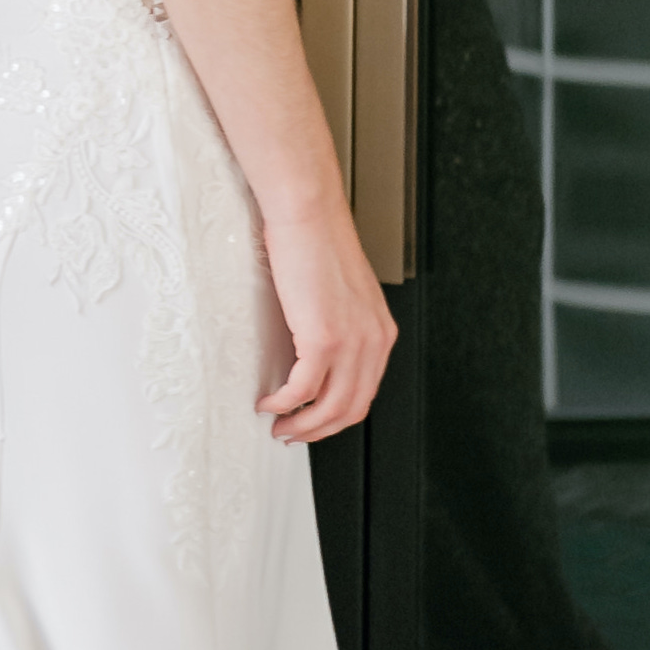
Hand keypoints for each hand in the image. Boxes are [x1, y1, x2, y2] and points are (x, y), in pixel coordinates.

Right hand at [256, 197, 395, 443]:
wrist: (309, 215)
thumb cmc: (318, 244)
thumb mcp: (342, 295)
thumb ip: (341, 327)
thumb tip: (318, 356)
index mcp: (381, 332)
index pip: (366, 394)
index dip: (336, 418)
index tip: (312, 421)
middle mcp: (374, 341)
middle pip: (350, 410)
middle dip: (318, 430)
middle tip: (291, 433)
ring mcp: (351, 342)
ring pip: (329, 407)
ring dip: (300, 425)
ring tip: (278, 425)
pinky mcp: (323, 338)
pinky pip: (302, 388)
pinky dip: (283, 402)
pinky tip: (268, 401)